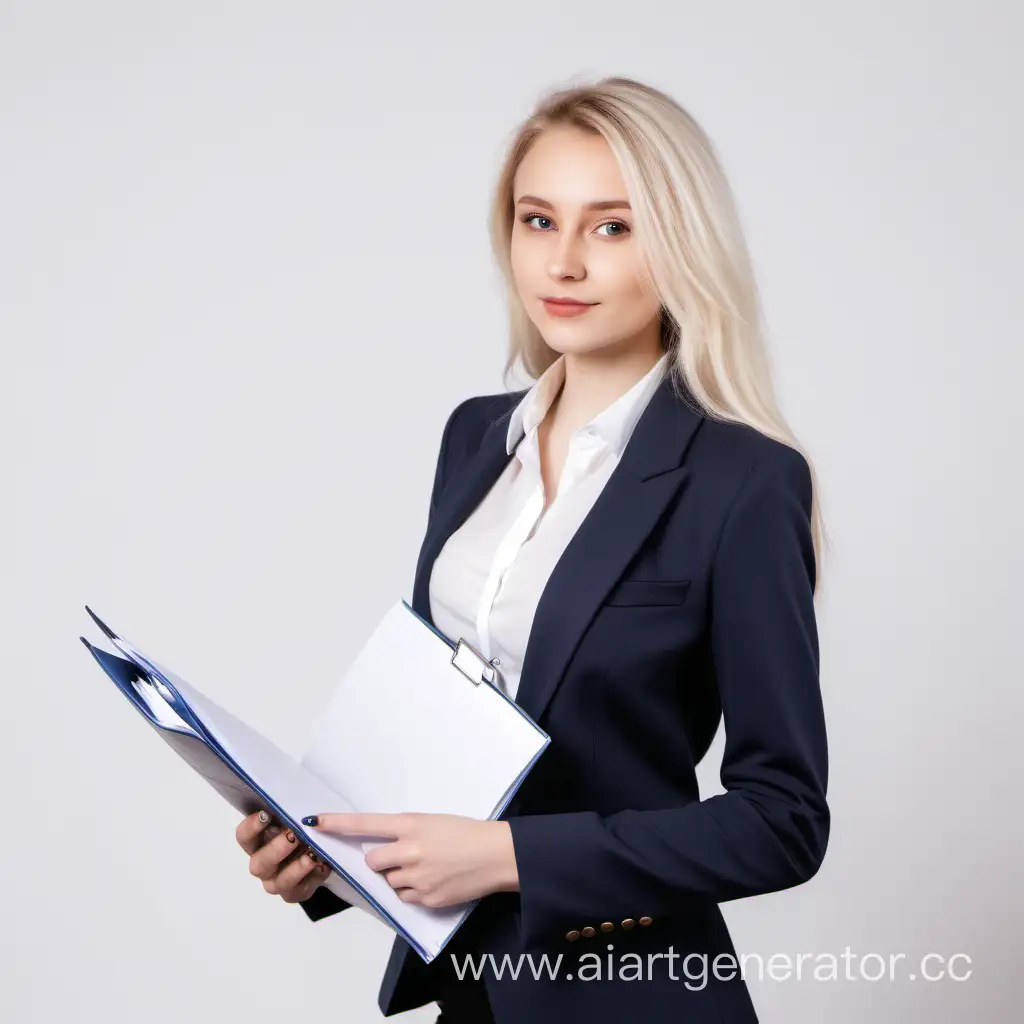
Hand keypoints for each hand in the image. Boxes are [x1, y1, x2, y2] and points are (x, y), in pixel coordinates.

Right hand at [235, 809, 331, 902]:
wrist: (319, 851)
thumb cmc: (302, 830)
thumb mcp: (295, 818)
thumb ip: (290, 813)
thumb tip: (296, 806)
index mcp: (258, 843)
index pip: (244, 836)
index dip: (251, 827)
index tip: (266, 814)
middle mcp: (263, 865)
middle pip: (258, 863)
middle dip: (276, 849)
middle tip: (293, 836)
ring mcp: (277, 882)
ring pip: (280, 882)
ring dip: (296, 868)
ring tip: (312, 855)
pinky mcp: (296, 893)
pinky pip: (302, 889)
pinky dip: (314, 876)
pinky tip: (323, 864)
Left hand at [302, 811, 517, 908]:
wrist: (496, 854)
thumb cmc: (467, 833)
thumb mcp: (433, 822)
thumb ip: (406, 832)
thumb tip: (385, 845)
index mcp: (411, 825)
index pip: (365, 823)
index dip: (337, 824)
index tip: (314, 821)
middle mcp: (409, 850)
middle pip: (372, 860)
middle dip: (382, 860)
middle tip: (402, 856)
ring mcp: (416, 877)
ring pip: (388, 881)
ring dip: (399, 876)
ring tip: (427, 868)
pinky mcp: (425, 898)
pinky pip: (405, 897)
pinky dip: (414, 891)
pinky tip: (433, 880)